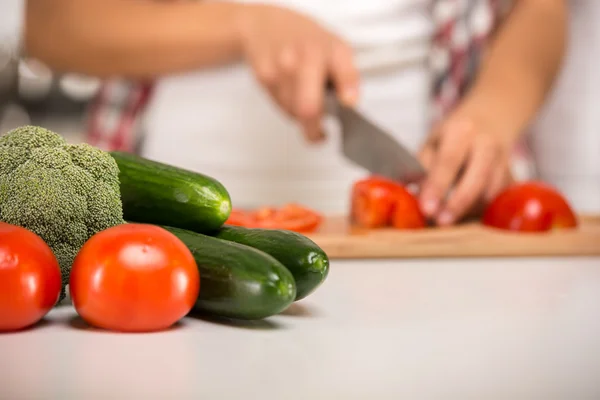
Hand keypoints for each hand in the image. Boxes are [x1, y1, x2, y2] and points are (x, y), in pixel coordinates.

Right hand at [235, 4, 358, 141]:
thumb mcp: (337, 48)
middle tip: (321, 134)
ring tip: (304, 101)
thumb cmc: (304, 39)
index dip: (348, 91)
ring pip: (293, 113)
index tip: (348, 103)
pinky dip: (287, 107)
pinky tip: (290, 92)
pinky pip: (279, 107)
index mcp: (328, 49)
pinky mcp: (264, 78)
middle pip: (308, 108)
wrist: (265, 26)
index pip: (343, 74)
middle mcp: (303, 57)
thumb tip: (350, 102)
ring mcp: (281, 68)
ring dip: (301, 117)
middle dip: (314, 129)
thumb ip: (348, 76)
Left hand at [418, 104, 514, 225]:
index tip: (427, 208)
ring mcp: (503, 160)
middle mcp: (486, 144)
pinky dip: (479, 209)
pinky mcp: (512, 176)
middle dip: (458, 204)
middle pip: (477, 178)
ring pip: (490, 192)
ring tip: (447, 219)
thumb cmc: (455, 133)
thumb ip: (422, 166)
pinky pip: (496, 199)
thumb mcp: (433, 141)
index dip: (437, 186)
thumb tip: (410, 193)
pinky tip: (464, 214)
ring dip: (468, 210)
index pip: (448, 161)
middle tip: (441, 222)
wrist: (493, 116)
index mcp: (461, 131)